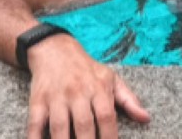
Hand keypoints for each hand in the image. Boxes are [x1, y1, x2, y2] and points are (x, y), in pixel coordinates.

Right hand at [26, 35, 149, 138]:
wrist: (55, 51)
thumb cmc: (88, 70)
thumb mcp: (112, 79)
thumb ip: (129, 100)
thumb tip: (146, 119)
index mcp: (99, 89)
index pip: (107, 117)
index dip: (110, 137)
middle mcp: (78, 93)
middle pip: (84, 125)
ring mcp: (56, 98)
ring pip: (59, 127)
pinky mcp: (37, 102)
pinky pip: (35, 124)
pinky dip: (35, 138)